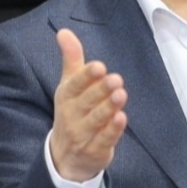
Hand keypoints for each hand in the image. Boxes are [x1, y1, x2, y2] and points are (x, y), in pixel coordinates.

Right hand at [49, 28, 127, 181]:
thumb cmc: (72, 111)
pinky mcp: (95, 149)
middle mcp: (72, 115)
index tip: (99, 66)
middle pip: (87, 101)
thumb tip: (64, 31)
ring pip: (96, 120)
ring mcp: (82, 134)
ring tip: (121, 94)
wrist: (65, 155)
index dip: (86, 76)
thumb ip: (71, 58)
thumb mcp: (69, 85)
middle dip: (101, 90)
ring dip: (108, 108)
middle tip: (116, 79)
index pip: (75, 85)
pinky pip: (103, 139)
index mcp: (66, 96)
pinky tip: (122, 118)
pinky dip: (112, 130)